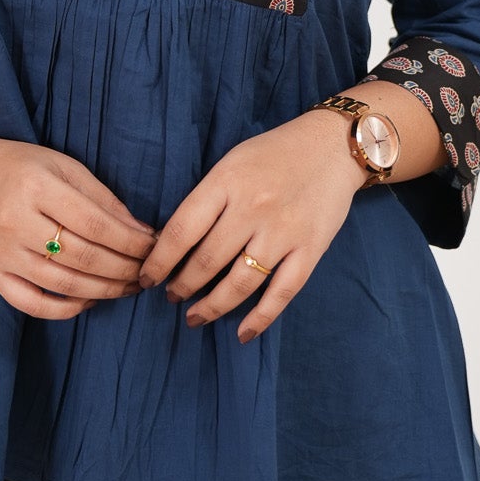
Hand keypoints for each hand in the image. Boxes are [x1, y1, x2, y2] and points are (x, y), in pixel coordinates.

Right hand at [0, 137, 158, 321]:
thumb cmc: (21, 167)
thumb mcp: (64, 166)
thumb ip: (102, 198)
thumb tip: (142, 232)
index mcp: (36, 186)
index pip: (95, 224)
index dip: (130, 241)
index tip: (153, 247)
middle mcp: (15, 221)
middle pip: (83, 257)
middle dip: (124, 269)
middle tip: (147, 272)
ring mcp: (1, 252)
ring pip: (63, 284)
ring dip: (105, 291)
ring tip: (129, 287)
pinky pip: (33, 304)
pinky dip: (66, 309)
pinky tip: (89, 299)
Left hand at [138, 113, 361, 343]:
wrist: (332, 147)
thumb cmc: (273, 153)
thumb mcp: (232, 162)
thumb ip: (208, 197)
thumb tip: (173, 240)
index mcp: (227, 182)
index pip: (182, 230)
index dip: (159, 260)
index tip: (147, 277)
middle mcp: (253, 208)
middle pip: (207, 261)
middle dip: (182, 286)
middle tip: (172, 297)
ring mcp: (283, 231)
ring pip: (239, 283)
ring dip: (212, 306)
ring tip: (195, 316)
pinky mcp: (310, 249)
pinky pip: (281, 293)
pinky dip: (260, 318)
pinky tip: (242, 333)